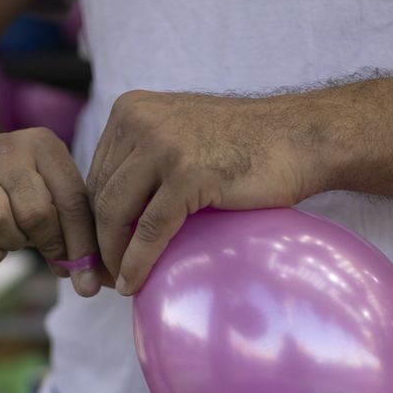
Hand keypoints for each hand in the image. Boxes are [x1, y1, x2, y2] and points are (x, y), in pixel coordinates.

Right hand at [0, 127, 105, 295]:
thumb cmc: (30, 192)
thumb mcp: (59, 197)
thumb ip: (80, 233)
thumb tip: (90, 284)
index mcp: (43, 145)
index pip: (71, 201)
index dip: (81, 245)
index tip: (85, 279)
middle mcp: (4, 150)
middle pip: (34, 213)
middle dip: (48, 244)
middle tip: (51, 251)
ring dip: (14, 244)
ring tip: (18, 238)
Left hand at [86, 90, 321, 294]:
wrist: (300, 138)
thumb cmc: (247, 146)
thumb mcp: (180, 137)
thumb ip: (143, 160)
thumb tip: (110, 214)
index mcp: (131, 108)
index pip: (95, 174)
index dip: (92, 220)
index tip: (98, 254)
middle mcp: (140, 120)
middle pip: (100, 195)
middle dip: (97, 243)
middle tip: (102, 278)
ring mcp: (163, 145)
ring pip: (116, 213)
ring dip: (112, 257)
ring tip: (118, 284)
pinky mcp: (188, 174)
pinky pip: (150, 230)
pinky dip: (137, 262)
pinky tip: (133, 284)